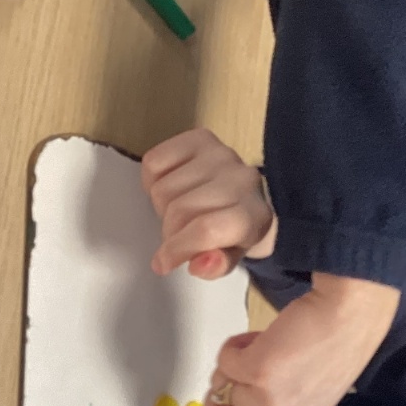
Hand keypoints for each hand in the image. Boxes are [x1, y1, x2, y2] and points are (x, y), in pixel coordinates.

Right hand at [142, 127, 275, 278]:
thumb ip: (217, 266)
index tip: (162, 264)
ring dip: (162, 209)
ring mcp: (220, 154)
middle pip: (179, 210)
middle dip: (170, 233)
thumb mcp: (230, 258)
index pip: (205, 230)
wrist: (247, 197)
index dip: (177, 249)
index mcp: (253, 215)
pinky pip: (154, 162)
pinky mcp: (199, 138)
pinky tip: (171, 189)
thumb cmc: (234, 232)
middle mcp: (240, 179)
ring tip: (179, 213)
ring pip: (163, 189)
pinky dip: (152, 181)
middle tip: (178, 238)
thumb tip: (198, 265)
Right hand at [187, 273, 399, 405]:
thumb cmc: (326, 354)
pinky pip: (223, 360)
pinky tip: (266, 341)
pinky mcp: (257, 375)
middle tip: (242, 375)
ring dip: (234, 366)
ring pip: (216, 390)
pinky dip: (238, 345)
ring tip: (268, 354)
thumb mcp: (296, 403)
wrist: (346, 320)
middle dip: (216, 398)